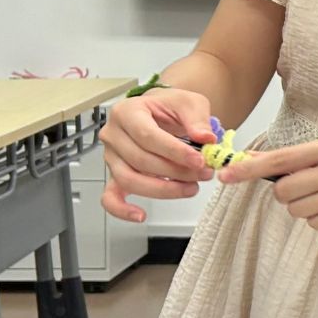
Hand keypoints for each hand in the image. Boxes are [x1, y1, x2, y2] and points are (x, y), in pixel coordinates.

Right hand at [102, 87, 215, 223]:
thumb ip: (197, 119)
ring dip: (163, 189)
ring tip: (191, 188)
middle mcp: (114, 135)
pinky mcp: (115, 174)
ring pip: (130, 180)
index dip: (175, 152)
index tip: (199, 160)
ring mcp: (112, 157)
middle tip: (203, 173)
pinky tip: (140, 215)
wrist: (160, 111)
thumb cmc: (169, 106)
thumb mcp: (189, 102)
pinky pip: (110, 197)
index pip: (147, 136)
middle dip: (176, 171)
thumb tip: (206, 138)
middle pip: (140, 160)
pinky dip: (122, 209)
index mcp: (127, 112)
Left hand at [220, 137, 317, 235]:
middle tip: (313, 191)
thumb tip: (255, 165)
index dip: (248, 169)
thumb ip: (302, 160)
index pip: (280, 159)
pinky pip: (316, 225)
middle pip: (284, 191)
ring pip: (298, 211)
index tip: (225, 176)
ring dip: (309, 209)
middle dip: (290, 195)